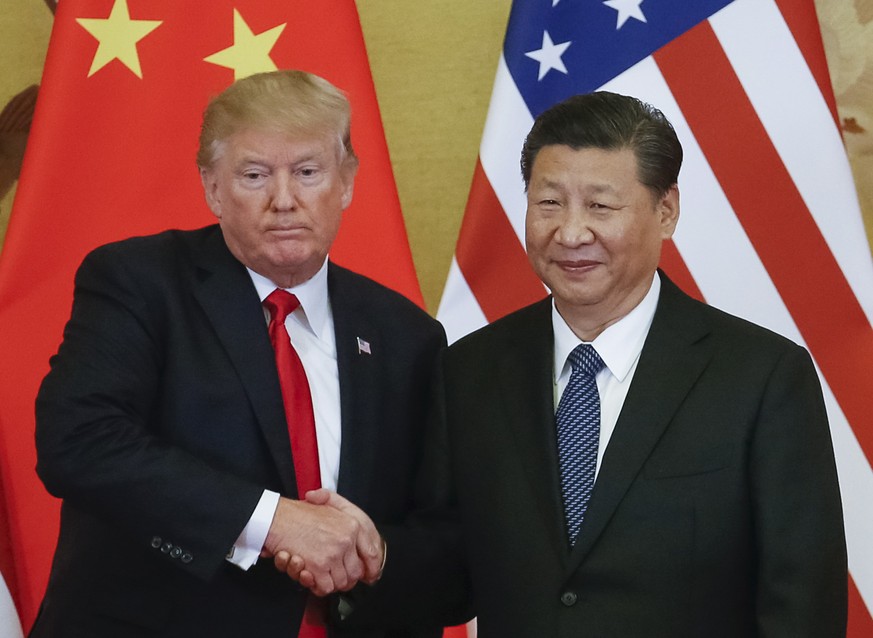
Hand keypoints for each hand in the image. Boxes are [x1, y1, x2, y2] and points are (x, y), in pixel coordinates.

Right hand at [263, 494, 381, 595]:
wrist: (278, 517)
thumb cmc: (300, 513)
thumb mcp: (331, 506)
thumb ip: (348, 519)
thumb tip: (361, 542)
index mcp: (353, 525)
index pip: (373, 554)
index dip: (371, 569)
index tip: (368, 575)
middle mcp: (346, 540)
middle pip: (355, 573)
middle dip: (345, 579)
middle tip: (334, 576)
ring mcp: (333, 554)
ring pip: (340, 583)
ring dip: (330, 583)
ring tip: (319, 575)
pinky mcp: (318, 566)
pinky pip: (325, 587)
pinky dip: (317, 587)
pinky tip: (311, 576)